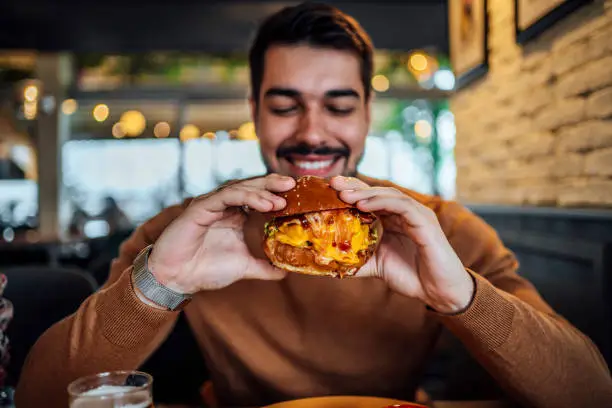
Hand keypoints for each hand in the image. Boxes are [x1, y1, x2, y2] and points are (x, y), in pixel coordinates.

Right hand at [148, 174, 295, 293]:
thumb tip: (286, 272)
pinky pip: (226, 196)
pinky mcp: (200, 207)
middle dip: (274, 184)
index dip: (278, 193)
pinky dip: (247, 197)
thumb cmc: (205, 269)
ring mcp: (212, 204)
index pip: (260, 196)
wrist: (176, 278)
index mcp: (235, 215)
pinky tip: (264, 204)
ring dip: (263, 190)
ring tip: (282, 197)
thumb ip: (265, 267)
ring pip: (241, 188)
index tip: (299, 195)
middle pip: (253, 187)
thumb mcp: (244, 267)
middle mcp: (224, 206)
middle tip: (294, 184)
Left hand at [331, 176, 473, 313]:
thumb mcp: (377, 266)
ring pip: (389, 195)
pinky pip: (402, 206)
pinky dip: (382, 203)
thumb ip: (358, 260)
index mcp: (394, 220)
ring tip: (344, 195)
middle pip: (377, 192)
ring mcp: (417, 215)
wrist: (439, 293)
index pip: (371, 199)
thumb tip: (331, 262)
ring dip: (365, 193)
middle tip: (333, 183)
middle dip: (354, 186)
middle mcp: (406, 213)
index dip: (351, 191)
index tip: (329, 189)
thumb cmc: (412, 277)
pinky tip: (363, 205)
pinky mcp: (426, 223)